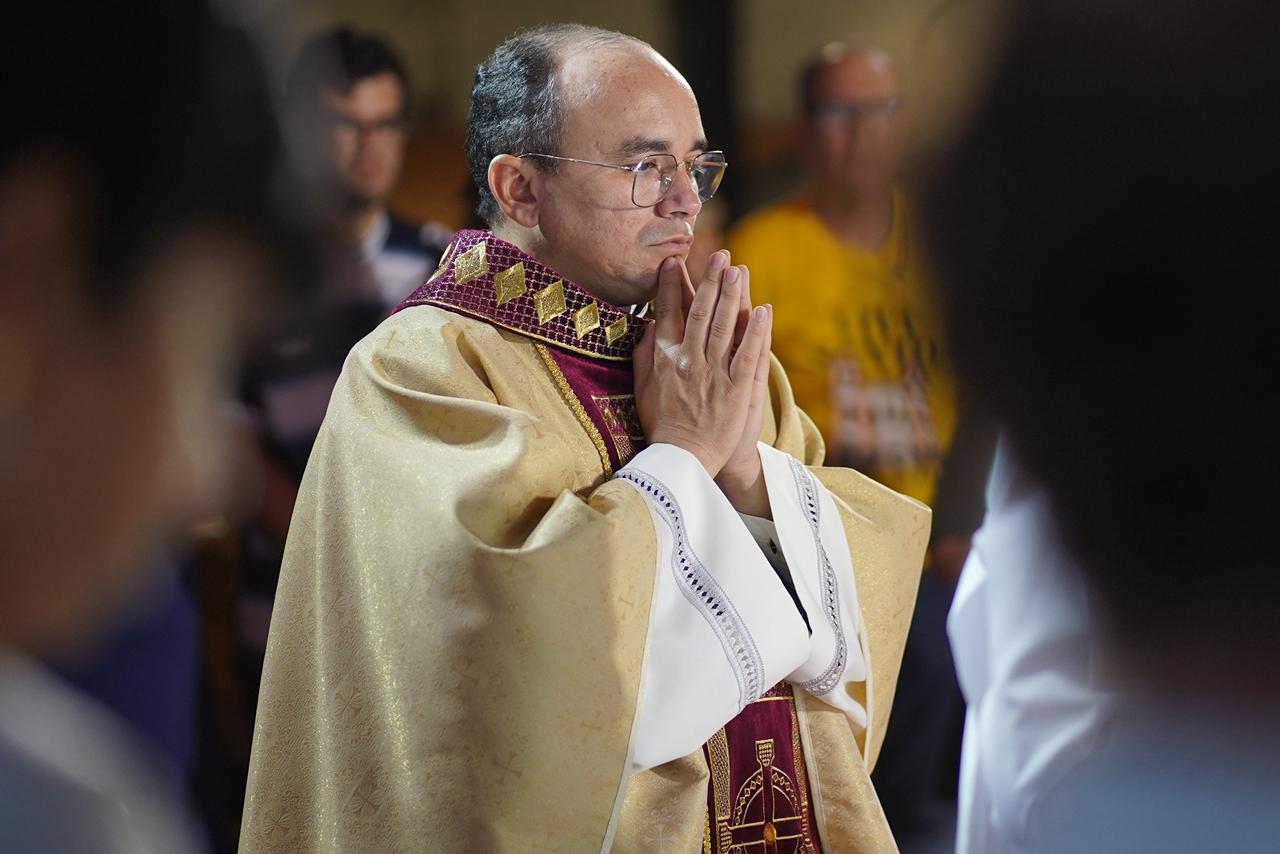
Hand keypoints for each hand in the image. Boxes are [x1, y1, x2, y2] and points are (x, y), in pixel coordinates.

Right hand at [633, 250, 771, 477]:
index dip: (672, 286)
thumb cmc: (661, 425)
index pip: (667, 315)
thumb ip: (644, 355)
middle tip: (719, 255)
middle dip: (709, 281)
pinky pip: (747, 354)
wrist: (682, 460)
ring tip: (738, 270)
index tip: (675, 262)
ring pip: (722, 327)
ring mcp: (712, 375)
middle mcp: (687, 362)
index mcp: (663, 360)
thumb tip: (648, 325)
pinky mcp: (735, 390)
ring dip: (732, 296)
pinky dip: (755, 331)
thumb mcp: (642, 389)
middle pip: (699, 313)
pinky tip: (763, 310)